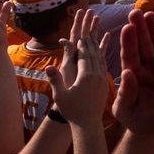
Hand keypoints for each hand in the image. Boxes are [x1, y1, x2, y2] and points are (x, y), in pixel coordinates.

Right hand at [46, 10, 109, 125]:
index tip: (79, 33)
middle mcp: (97, 75)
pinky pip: (103, 65)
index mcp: (86, 76)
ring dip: (96, 46)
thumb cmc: (72, 111)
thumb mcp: (60, 95)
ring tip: (93, 37)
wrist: (88, 124)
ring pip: (100, 58)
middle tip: (88, 29)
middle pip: (93, 53)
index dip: (80, 43)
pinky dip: (101, 56)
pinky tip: (99, 53)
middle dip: (89, 40)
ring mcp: (102, 79)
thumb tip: (48, 66)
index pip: (83, 54)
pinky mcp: (104, 83)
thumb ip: (55, 79)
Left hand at [113, 9, 153, 134]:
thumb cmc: (136, 121)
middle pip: (142, 45)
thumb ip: (125, 93)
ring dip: (153, 29)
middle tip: (136, 12)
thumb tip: (127, 74)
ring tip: (150, 14)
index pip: (129, 55)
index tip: (127, 27)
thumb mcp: (125, 110)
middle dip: (140, 28)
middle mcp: (145, 67)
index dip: (128, 41)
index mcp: (131, 75)